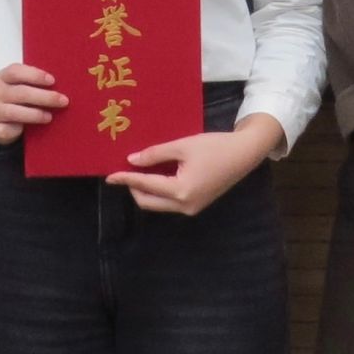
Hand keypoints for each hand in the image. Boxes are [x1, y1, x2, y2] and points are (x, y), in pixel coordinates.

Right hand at [0, 63, 68, 144]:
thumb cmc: (14, 95)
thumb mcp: (18, 83)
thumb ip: (34, 83)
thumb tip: (64, 85)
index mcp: (5, 77)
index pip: (16, 72)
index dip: (34, 75)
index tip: (52, 80)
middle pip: (20, 92)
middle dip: (43, 97)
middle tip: (63, 100)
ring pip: (12, 112)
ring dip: (33, 114)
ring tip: (49, 117)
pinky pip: (3, 131)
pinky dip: (14, 131)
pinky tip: (24, 131)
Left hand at [105, 112, 281, 214]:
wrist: (243, 154)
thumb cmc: (214, 147)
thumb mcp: (182, 146)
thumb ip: (155, 154)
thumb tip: (132, 160)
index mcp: (181, 191)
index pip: (145, 185)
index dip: (125, 179)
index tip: (109, 176)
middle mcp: (185, 205)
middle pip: (148, 202)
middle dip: (133, 187)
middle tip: (123, 170)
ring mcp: (191, 208)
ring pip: (158, 204)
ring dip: (145, 190)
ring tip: (137, 170)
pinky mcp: (196, 204)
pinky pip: (169, 201)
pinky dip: (158, 190)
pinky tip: (154, 174)